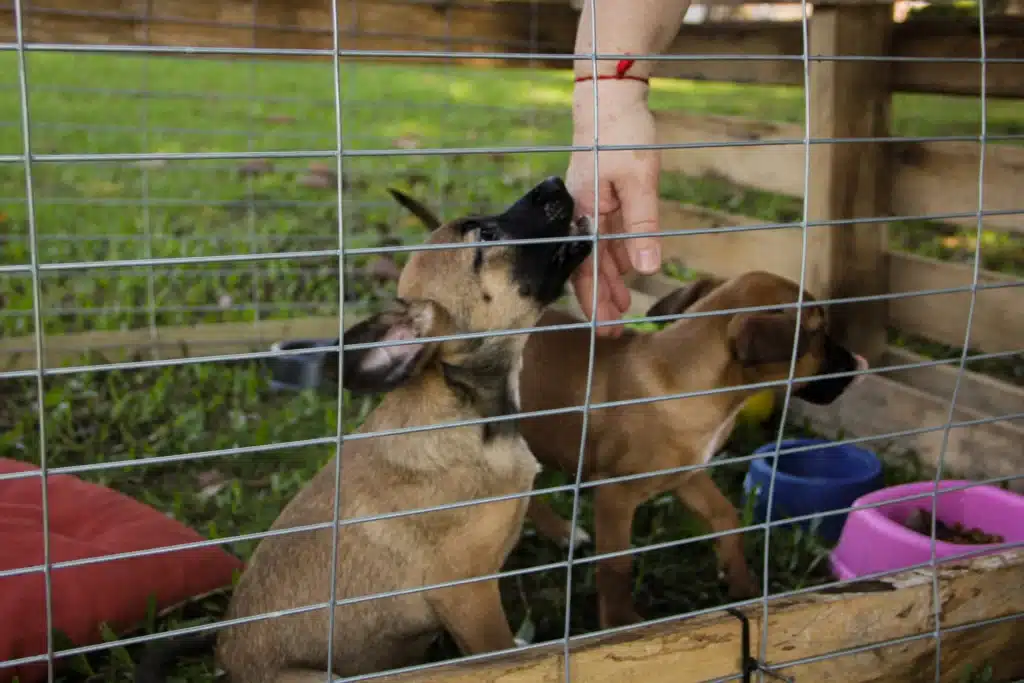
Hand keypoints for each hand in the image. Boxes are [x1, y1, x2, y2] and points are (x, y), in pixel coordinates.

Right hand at [567, 79, 661, 337]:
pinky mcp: (600, 197)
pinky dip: (617, 255)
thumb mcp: (640, 180)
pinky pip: (606, 235)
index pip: (586, 267)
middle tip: (614, 333)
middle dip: (601, 300)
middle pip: (587, 266)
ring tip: (625, 308)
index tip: (607, 328)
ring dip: (610, 281)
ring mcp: (589, 206)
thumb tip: (646, 268)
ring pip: (597, 253)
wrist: (610, 97)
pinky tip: (628, 269)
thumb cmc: (622, 134)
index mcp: (583, 213)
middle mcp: (580, 214)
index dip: (596, 300)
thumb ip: (642, 225)